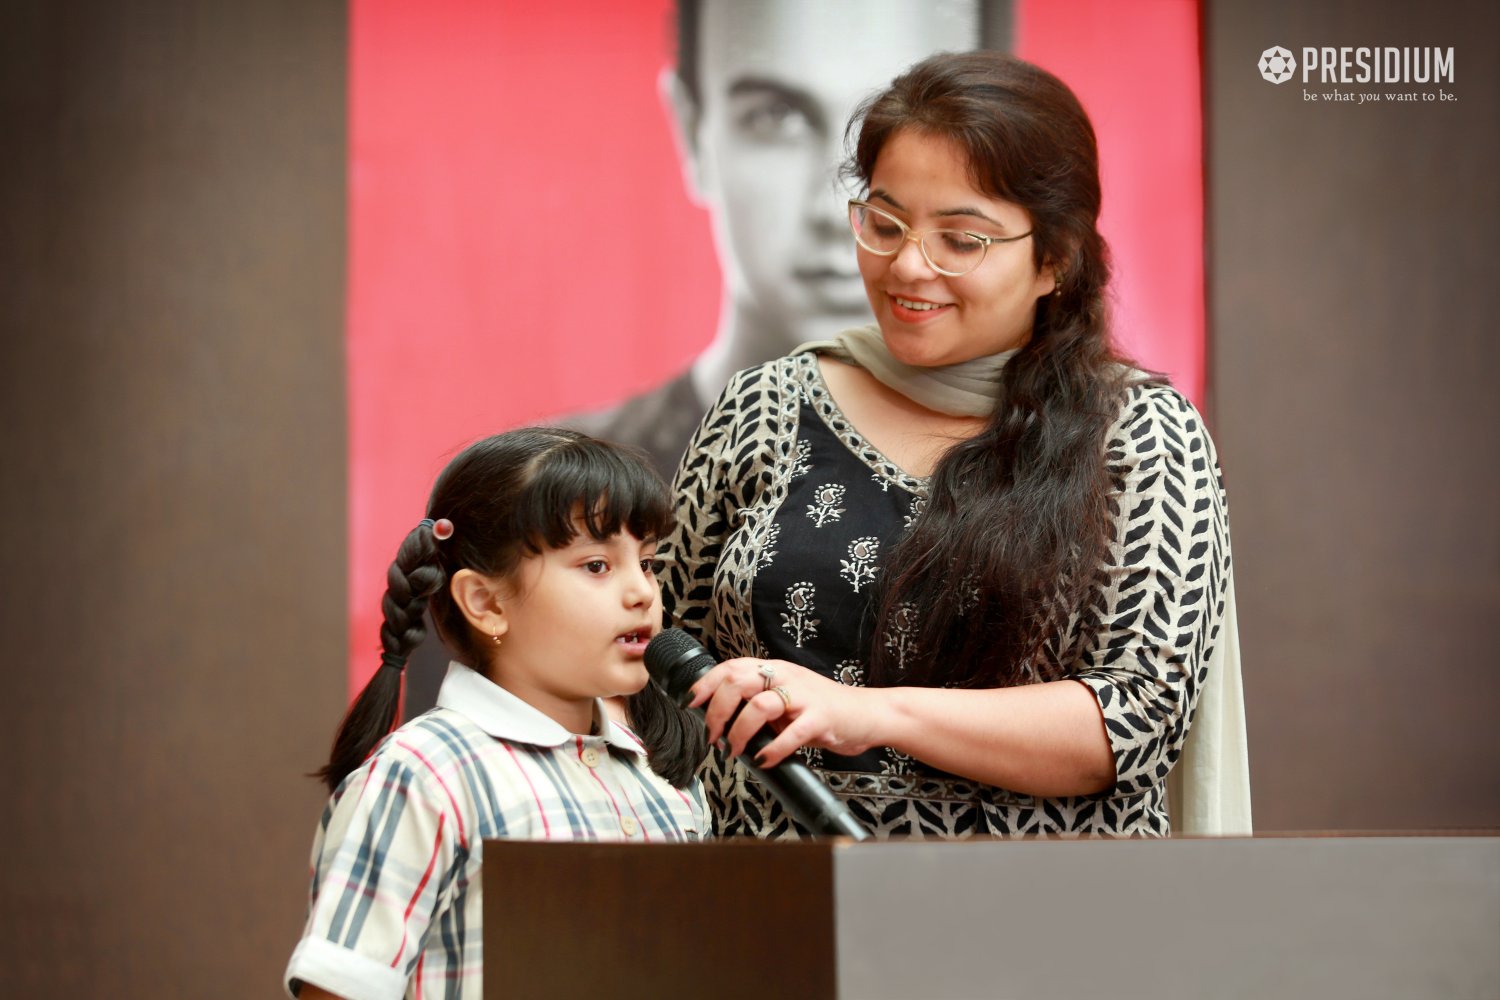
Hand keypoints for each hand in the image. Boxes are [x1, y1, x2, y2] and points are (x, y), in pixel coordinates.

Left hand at [687, 657, 881, 766]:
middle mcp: (787, 677)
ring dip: (739, 732)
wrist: (867, 713)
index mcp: (776, 670)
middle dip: (717, 711)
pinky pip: (791, 733)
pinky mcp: (820, 718)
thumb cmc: (824, 709)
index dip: (706, 683)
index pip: (732, 666)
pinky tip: (764, 760)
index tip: (691, 703)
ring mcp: (804, 696)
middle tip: (713, 735)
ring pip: (759, 707)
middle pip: (738, 682)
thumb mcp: (787, 698)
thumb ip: (759, 703)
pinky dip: (773, 749)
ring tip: (734, 750)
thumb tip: (723, 720)